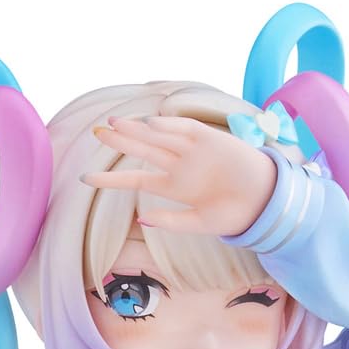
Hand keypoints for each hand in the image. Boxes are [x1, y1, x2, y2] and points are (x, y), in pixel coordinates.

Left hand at [81, 113, 276, 241]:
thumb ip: (171, 221)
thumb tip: (141, 219)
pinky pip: (185, 130)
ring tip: (115, 124)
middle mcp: (178, 165)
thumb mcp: (199, 224)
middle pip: (143, 151)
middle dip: (120, 142)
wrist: (263, 201)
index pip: (135, 180)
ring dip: (137, 130)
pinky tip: (150, 125)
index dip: (111, 179)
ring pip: (158, 137)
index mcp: (173, 187)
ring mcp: (192, 150)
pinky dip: (168, 127)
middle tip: (97, 132)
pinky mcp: (209, 138)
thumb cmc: (233, 214)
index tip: (85, 179)